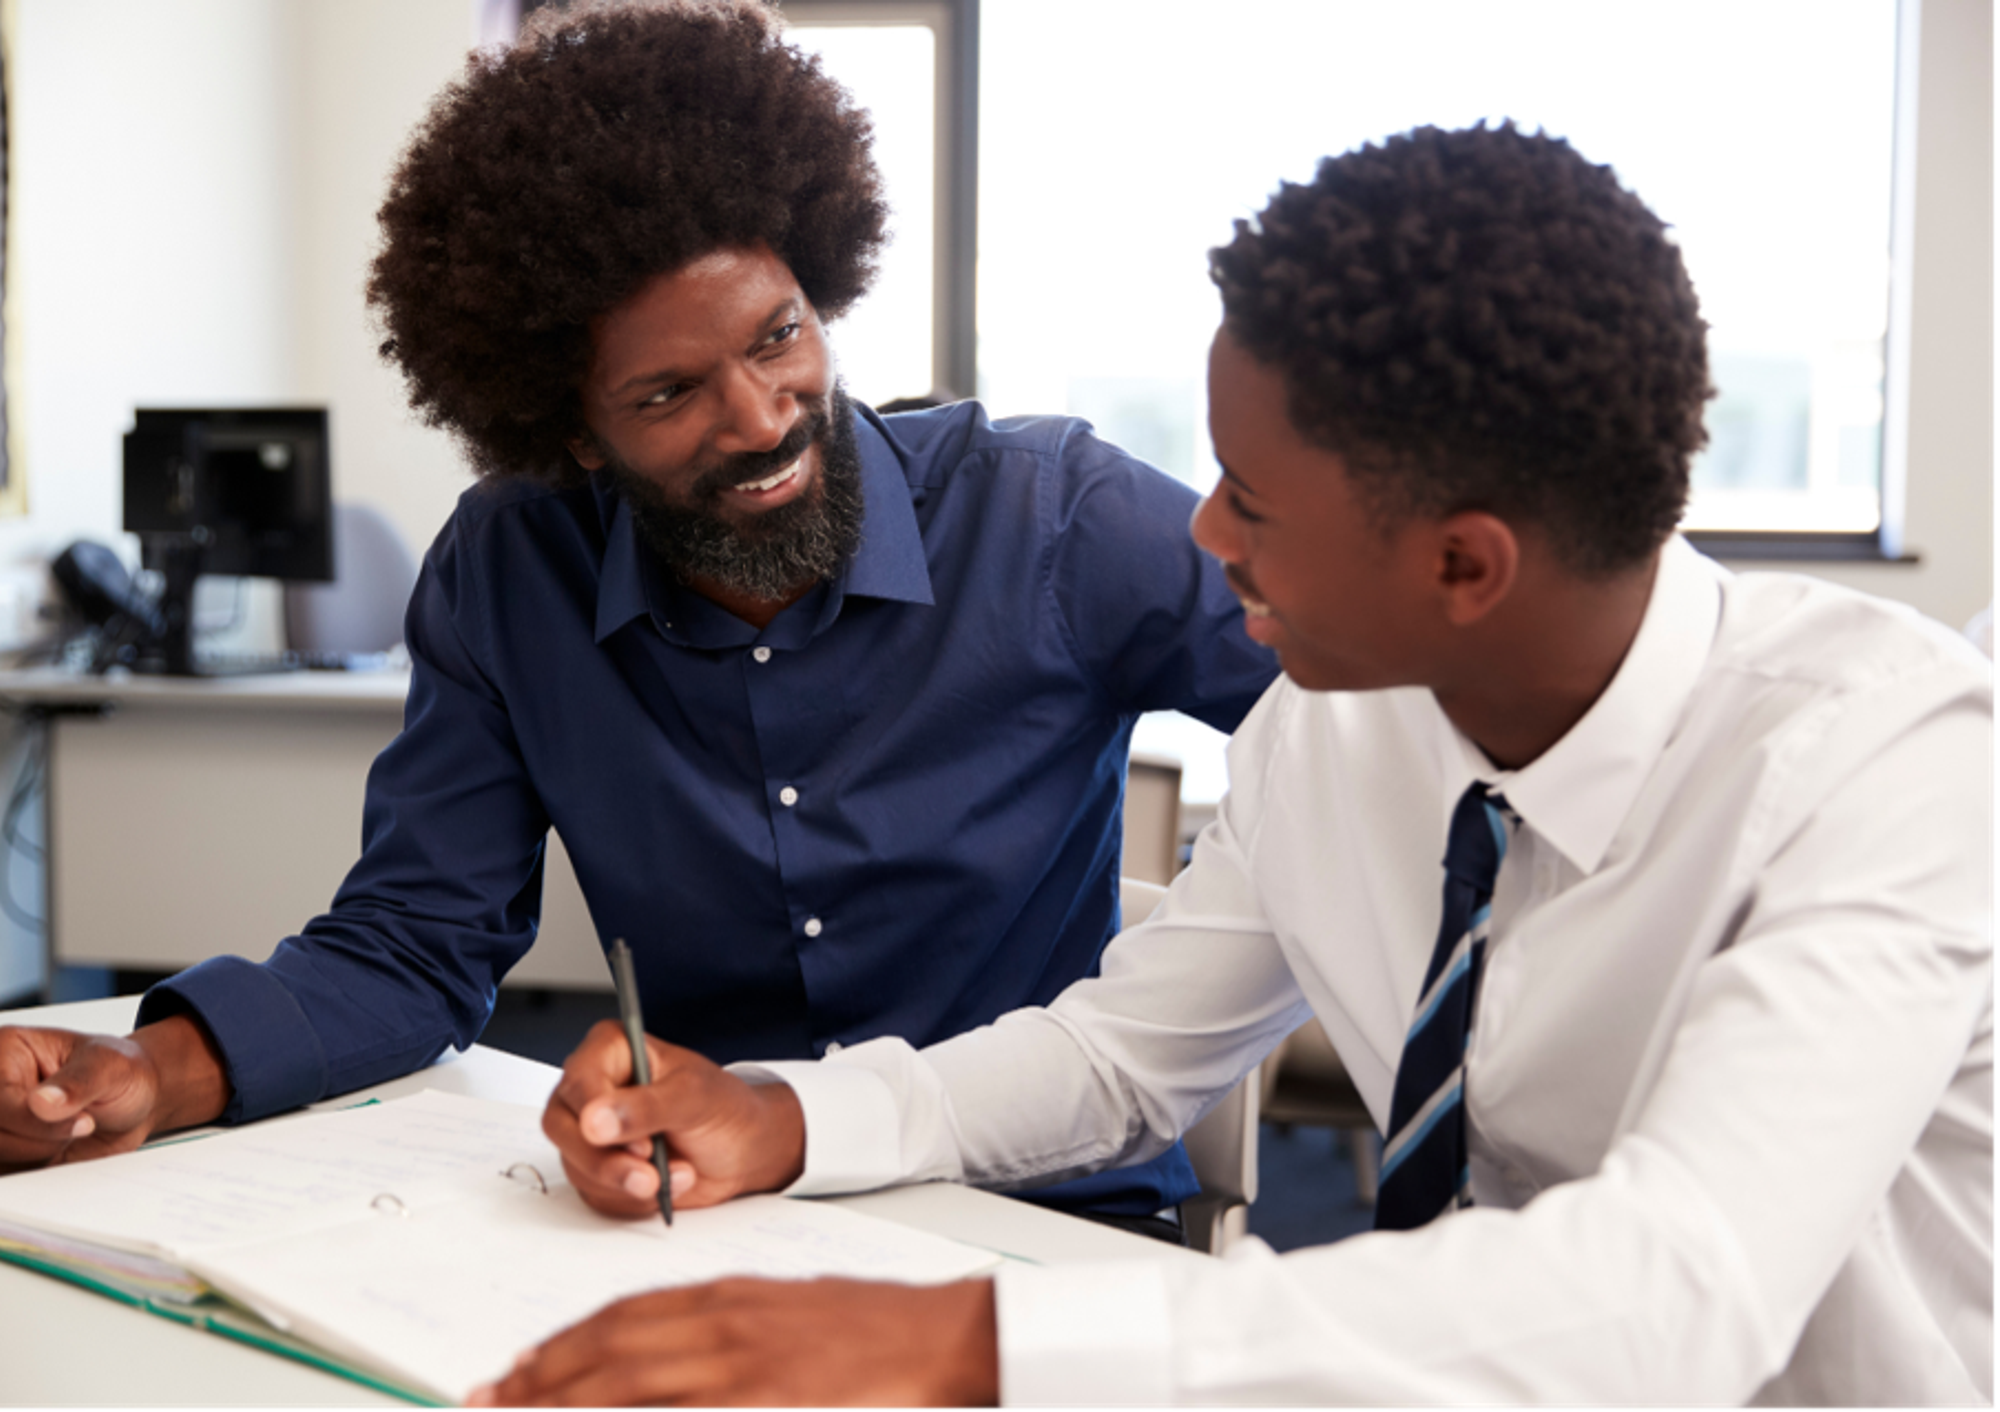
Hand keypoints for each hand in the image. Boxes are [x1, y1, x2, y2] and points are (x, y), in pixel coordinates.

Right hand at [0, 1016, 229, 1169]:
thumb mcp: (110, 1067)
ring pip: (0, 1155)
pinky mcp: (8, 1148)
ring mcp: (1, 1120)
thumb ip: (78, 1083)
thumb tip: (41, 1102)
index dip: (35, 1121)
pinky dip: (38, 1169)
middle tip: (83, 1124)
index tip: (83, 1121)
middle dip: (40, 1140)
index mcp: (7, 1051)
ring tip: (73, 1131)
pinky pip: (8, 1172)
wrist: (137, 1101)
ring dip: (41, 1155)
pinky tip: (64, 1147)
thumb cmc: (121, 1072)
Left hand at [467, 1275, 998, 1409]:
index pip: (623, 1316)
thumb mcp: (788, 1319)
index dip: (561, 1344)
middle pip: (610, 1352)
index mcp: (730, 1297)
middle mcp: (726, 1326)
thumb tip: (674, 1366)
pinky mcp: (770, 1402)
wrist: (947, 1339)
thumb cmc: (875, 1334)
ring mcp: (745, 1368)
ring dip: (563, 1406)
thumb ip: (726, 1338)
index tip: (516, 1369)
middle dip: (538, 1381)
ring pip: (630, 1387)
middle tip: (483, 1401)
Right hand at [543, 1019, 806, 1217]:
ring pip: (576, 1164)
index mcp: (612, 1050)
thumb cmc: (723, 1108)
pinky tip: (667, 1185)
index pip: (578, 1079)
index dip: (598, 1113)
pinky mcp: (598, 1168)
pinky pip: (594, 1192)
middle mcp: (593, 1088)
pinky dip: (632, 1198)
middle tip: (649, 1174)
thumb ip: (647, 1105)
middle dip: (606, 1159)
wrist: (743, 1150)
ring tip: (678, 1174)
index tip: (637, 1143)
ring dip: (627, 1181)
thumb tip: (594, 1121)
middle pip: (562, 1126)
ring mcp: (591, 1131)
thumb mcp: (694, 1097)